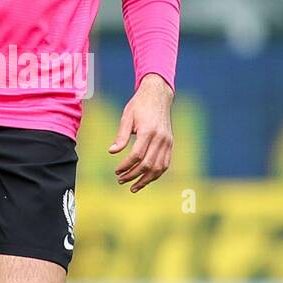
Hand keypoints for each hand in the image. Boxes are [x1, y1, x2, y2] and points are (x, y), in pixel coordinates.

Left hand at [109, 73, 173, 192]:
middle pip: (147, 164)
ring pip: (158, 167)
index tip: (117, 171)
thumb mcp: (127, 117)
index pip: (137, 155)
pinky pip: (165, 163)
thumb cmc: (139, 105)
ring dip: (146, 180)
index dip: (126, 166)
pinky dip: (156, 174)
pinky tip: (146, 179)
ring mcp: (167, 141)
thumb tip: (112, 152)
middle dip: (133, 175)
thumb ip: (121, 136)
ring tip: (134, 187)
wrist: (158, 95)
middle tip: (121, 180)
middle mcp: (160, 138)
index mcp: (148, 131)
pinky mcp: (170, 143)